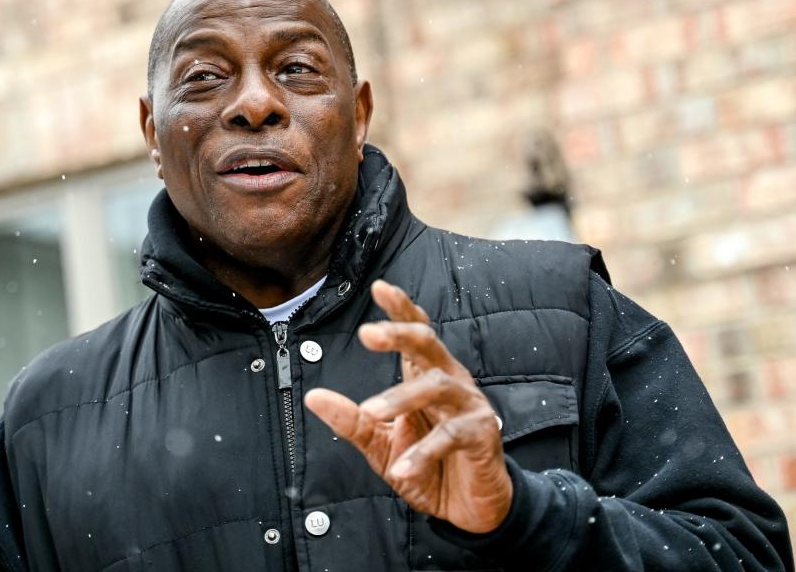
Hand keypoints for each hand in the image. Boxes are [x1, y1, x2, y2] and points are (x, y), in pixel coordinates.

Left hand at [304, 280, 512, 533]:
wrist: (467, 509)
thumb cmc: (427, 468)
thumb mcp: (381, 444)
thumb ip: (352, 420)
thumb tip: (313, 396)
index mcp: (425, 377)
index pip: (415, 332)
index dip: (400, 308)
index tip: (379, 288)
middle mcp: (450, 381)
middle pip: (428, 344)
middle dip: (399, 333)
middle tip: (368, 333)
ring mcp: (469, 405)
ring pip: (437, 385)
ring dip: (401, 397)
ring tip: (371, 412)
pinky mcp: (482, 434)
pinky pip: (450, 436)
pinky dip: (423, 452)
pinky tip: (401, 469)